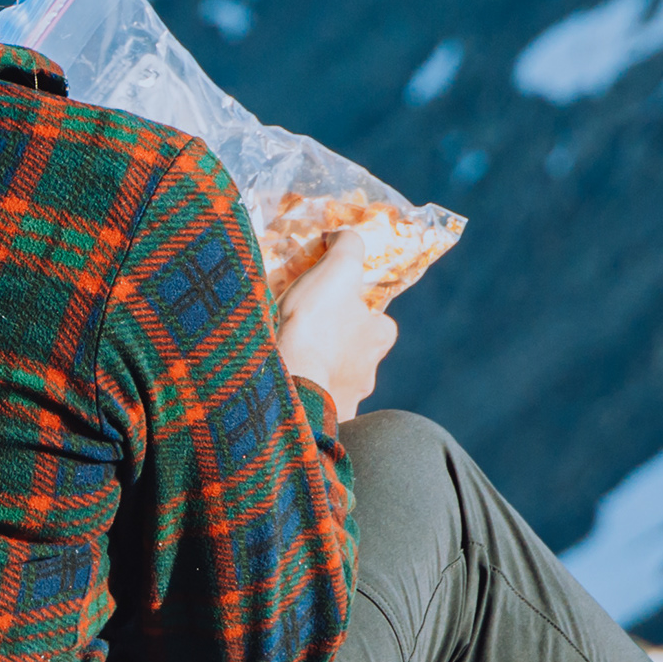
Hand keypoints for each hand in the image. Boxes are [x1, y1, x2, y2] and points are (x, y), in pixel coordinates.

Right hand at [275, 239, 397, 422]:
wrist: (291, 386)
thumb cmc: (316, 326)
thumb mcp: (338, 271)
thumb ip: (348, 247)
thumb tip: (343, 236)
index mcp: (376, 339)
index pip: (382, 324)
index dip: (365, 313)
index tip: (340, 305)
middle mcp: (366, 376)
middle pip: (357, 355)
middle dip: (337, 345)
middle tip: (307, 332)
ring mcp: (344, 404)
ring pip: (334, 383)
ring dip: (317, 372)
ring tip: (286, 358)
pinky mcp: (319, 425)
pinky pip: (312, 407)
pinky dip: (301, 397)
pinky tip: (281, 387)